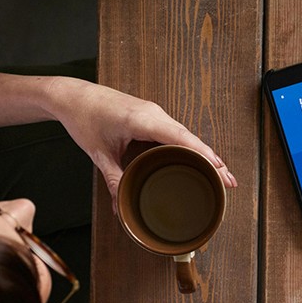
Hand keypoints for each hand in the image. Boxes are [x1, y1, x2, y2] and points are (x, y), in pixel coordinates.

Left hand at [45, 78, 237, 209]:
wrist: (72, 95)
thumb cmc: (84, 118)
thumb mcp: (99, 153)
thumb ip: (114, 180)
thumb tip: (121, 207)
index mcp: (142, 120)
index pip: (182, 138)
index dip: (204, 155)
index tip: (221, 171)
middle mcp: (154, 113)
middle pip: (191, 138)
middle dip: (213, 160)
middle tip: (229, 182)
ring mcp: (155, 112)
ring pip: (186, 135)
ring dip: (204, 153)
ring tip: (220, 174)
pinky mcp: (152, 114)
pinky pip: (177, 131)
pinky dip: (191, 146)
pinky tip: (198, 159)